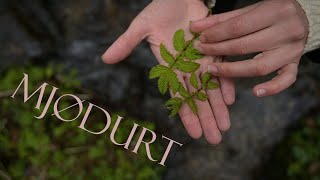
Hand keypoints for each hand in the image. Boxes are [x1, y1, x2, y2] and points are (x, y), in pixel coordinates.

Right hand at [102, 0, 234, 143]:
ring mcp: (202, 59)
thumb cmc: (159, 10)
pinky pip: (222, 68)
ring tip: (225, 128)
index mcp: (169, 67)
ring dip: (218, 108)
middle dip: (206, 118)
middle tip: (215, 139)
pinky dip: (225, 83)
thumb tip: (105, 59)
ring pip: (211, 88)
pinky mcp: (215, 48)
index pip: (178, 95)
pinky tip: (229, 100)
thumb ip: (126, 43)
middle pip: (197, 97)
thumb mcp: (140, 27)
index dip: (186, 114)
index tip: (195, 134)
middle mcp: (186, 67)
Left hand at [191, 0, 308, 96]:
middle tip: (202, 52)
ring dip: (234, 71)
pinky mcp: (296, 63)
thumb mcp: (248, 11)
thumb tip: (194, 27)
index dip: (217, 35)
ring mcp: (293, 50)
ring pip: (260, 67)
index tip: (201, 40)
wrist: (302, 17)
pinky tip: (255, 92)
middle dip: (219, 50)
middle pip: (246, 47)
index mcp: (276, 11)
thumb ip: (222, 20)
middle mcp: (287, 31)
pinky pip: (286, 80)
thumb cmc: (270, 12)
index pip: (239, 27)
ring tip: (213, 71)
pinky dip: (272, 88)